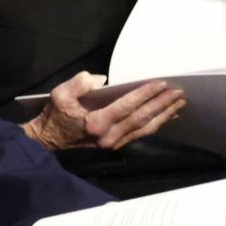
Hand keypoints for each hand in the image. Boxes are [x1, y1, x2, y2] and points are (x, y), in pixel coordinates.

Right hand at [24, 73, 184, 150]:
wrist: (46, 142)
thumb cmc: (54, 116)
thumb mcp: (59, 95)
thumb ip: (79, 84)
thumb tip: (100, 80)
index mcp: (97, 122)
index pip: (128, 105)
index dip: (146, 94)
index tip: (161, 83)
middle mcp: (109, 136)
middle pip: (142, 118)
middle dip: (162, 104)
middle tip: (179, 92)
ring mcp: (113, 143)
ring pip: (145, 128)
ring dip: (164, 115)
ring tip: (179, 103)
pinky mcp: (115, 145)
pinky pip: (140, 133)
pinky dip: (156, 124)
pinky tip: (166, 116)